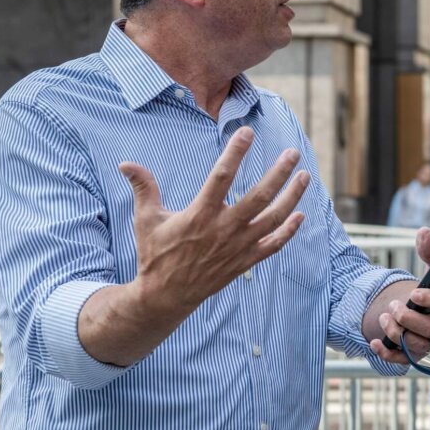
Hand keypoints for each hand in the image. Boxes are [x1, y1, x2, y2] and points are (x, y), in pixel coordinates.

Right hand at [119, 127, 308, 317]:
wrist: (164, 297)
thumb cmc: (155, 254)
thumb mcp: (146, 219)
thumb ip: (143, 188)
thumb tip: (125, 163)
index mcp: (200, 214)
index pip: (222, 176)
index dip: (235, 152)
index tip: (247, 132)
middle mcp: (223, 229)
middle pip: (259, 196)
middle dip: (279, 173)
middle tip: (293, 153)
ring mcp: (237, 247)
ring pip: (273, 219)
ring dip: (292, 197)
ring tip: (305, 176)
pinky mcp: (244, 262)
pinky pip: (273, 245)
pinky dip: (289, 231)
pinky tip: (300, 214)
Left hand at [370, 227, 429, 363]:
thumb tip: (424, 232)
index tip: (414, 293)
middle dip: (410, 318)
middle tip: (393, 306)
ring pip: (421, 345)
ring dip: (398, 333)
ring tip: (384, 317)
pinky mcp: (427, 352)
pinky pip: (409, 359)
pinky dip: (389, 355)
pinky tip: (374, 343)